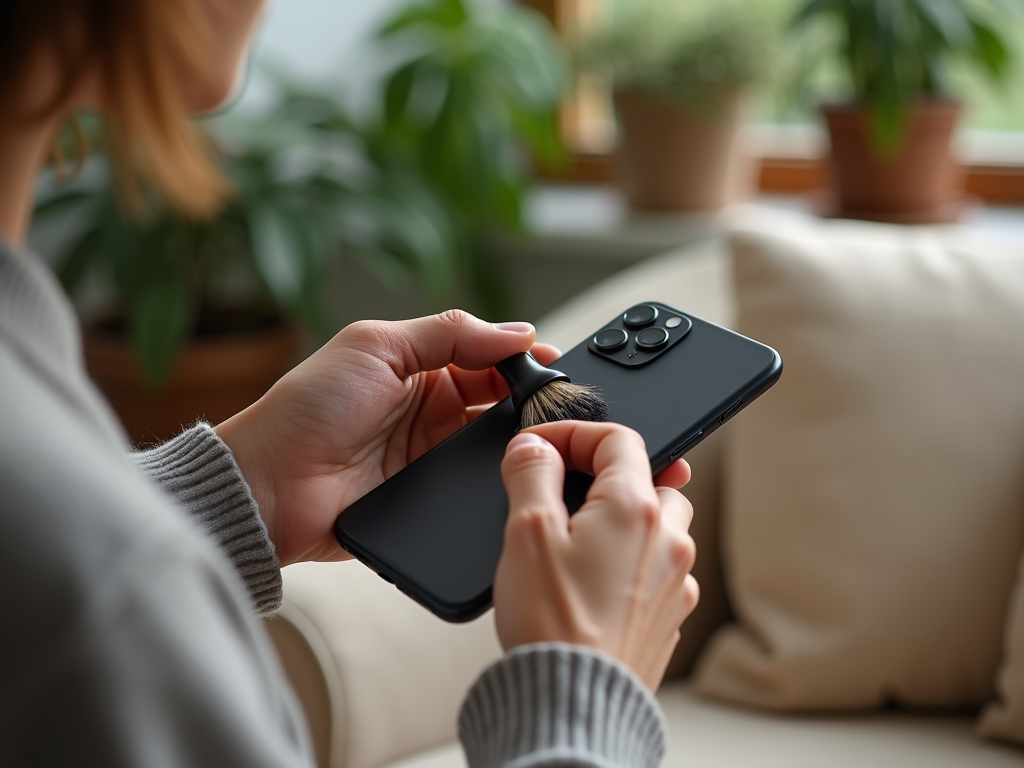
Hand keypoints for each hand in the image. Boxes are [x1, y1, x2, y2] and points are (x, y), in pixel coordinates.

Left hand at [215, 310, 559, 564]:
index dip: (519, 358)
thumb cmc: (307, 408)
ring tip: (534, 436)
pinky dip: (492, 477)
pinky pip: (472, 485)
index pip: (485, 356)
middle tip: (553, 402)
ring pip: (491, 444)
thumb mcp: (376, 346)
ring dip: (512, 438)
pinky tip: (508, 471)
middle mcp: (428, 409)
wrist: (270, 487)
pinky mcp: (429, 497)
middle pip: (497, 400)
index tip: (550, 364)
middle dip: (525, 398)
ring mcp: (430, 455)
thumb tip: (517, 331)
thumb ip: (449, 333)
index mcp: (418, 365)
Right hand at [494, 421, 698, 691]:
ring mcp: (674, 581)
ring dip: (624, 519)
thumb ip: (532, 474)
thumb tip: (535, 447)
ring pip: (659, 525)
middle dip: (605, 476)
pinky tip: (592, 582)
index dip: (575, 433)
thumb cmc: (554, 625)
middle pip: (649, 478)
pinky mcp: (668, 616)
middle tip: (564, 492)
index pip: (618, 439)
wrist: (575, 703)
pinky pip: (656, 569)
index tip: (543, 447)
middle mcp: (668, 540)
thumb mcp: (526, 533)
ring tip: (577, 540)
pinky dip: (629, 561)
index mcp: (636, 508)